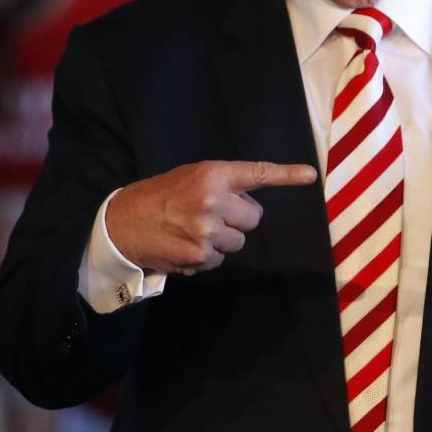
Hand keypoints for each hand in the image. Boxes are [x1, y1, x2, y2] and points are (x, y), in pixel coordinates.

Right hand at [105, 160, 316, 274]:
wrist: (121, 223)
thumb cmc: (160, 197)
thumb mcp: (191, 178)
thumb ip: (223, 185)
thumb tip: (253, 203)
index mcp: (212, 174)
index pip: (257, 173)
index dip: (287, 174)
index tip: (311, 175)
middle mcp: (213, 200)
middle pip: (254, 217)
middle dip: (238, 218)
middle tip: (210, 214)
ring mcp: (208, 230)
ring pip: (240, 241)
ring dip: (223, 239)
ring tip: (194, 230)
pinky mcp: (201, 255)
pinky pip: (221, 259)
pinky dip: (207, 256)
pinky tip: (186, 245)